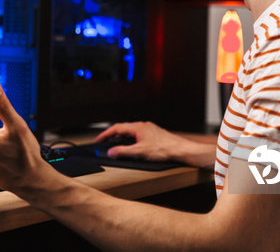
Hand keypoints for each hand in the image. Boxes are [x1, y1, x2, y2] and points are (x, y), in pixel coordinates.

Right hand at [96, 122, 216, 167]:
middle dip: (112, 135)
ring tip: (115, 145)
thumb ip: (123, 152)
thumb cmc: (163, 149)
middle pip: (123, 128)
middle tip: (104, 142)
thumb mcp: (139, 152)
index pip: (117, 128)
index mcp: (137, 127)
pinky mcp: (154, 134)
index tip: (98, 140)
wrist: (180, 150)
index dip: (105, 134)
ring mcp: (149, 129)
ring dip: (121, 138)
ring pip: (131, 132)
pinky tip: (132, 147)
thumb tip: (111, 152)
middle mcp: (143, 125)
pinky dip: (130, 140)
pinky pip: (138, 135)